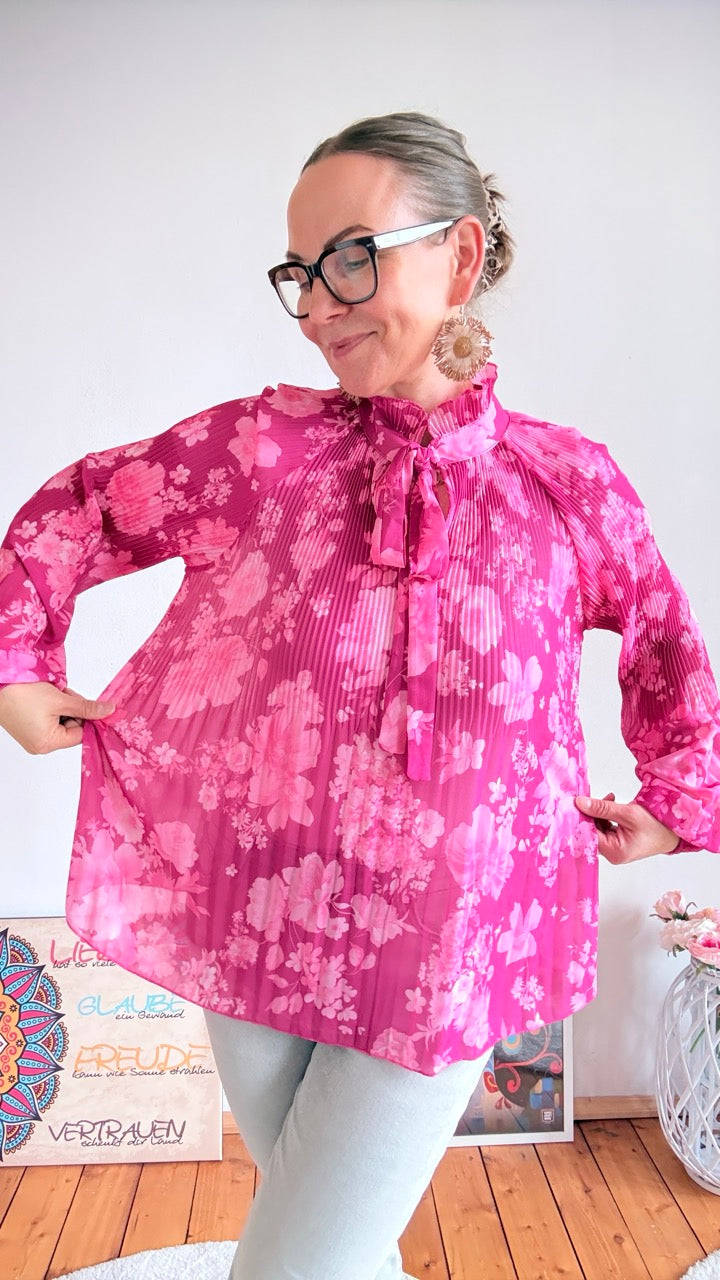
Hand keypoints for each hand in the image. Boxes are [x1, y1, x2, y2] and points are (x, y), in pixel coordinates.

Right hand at [0, 682, 115, 754]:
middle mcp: (40, 744)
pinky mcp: (27, 726)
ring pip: (61, 720)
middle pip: (71, 727)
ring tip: (53, 692)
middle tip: (65, 693)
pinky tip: (46, 694)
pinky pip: (49, 719)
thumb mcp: (60, 700)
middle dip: (73, 708)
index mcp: (48, 743)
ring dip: (63, 705)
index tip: (94, 705)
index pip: (80, 734)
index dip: (89, 718)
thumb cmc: (21, 694)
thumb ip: (86, 707)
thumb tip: (108, 711)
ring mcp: (32, 736)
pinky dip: (52, 706)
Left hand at [575, 792, 679, 861]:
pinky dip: (606, 815)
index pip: (589, 836)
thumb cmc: (657, 824)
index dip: (581, 820)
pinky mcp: (619, 841)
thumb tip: (580, 803)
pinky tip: (612, 802)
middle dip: (591, 814)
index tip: (576, 804)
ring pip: (598, 828)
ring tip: (610, 798)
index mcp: (615, 852)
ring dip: (599, 812)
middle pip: (592, 833)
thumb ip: (602, 808)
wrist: (676, 829)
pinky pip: (606, 827)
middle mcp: (613, 854)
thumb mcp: (628, 813)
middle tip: (593, 798)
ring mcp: (616, 848)